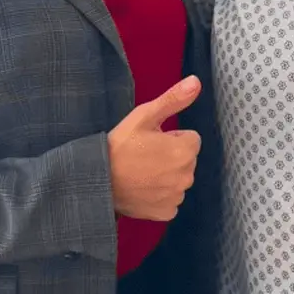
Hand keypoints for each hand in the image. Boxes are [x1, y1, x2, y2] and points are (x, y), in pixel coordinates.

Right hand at [107, 75, 201, 221]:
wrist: (97, 179)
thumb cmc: (120, 145)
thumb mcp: (145, 116)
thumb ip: (174, 99)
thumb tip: (196, 81)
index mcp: (186, 150)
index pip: (190, 139)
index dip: (171, 138)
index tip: (151, 141)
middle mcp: (187, 175)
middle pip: (186, 159)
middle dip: (171, 156)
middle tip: (144, 156)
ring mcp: (177, 196)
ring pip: (178, 179)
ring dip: (166, 175)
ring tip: (140, 172)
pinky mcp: (167, 212)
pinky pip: (170, 199)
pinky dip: (160, 195)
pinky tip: (142, 189)